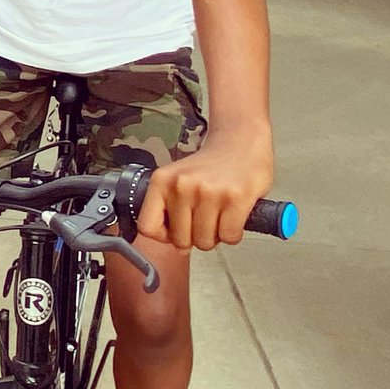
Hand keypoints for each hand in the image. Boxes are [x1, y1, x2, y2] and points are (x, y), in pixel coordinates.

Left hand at [139, 128, 274, 249]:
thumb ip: (171, 211)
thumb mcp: (178, 180)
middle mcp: (183, 185)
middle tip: (205, 220)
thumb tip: (180, 248)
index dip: (164, 236)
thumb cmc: (210, 166)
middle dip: (195, 238)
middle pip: (181, 240)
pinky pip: (229, 236)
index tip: (176, 231)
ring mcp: (209, 192)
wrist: (241, 140)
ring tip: (220, 215)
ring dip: (215, 236)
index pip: (147, 227)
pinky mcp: (236, 198)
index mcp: (162, 181)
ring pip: (205, 241)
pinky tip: (234, 216)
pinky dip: (233, 234)